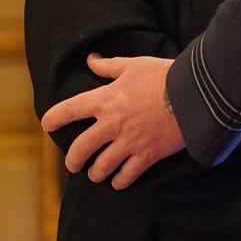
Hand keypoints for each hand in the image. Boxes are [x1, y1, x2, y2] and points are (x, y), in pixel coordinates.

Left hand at [40, 54, 184, 189]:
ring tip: (98, 173)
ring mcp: (128, 143)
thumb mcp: (135, 65)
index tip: (48, 124)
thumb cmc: (163, 75)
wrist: (192, 94)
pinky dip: (119, 181)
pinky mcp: (146, 155)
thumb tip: (91, 60)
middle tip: (74, 163)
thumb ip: (109, 66)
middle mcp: (111, 124)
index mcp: (105, 100)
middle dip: (73, 160)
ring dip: (96, 172)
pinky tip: (119, 180)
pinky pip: (126, 177)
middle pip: (79, 150)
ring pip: (100, 168)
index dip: (54, 118)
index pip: (68, 110)